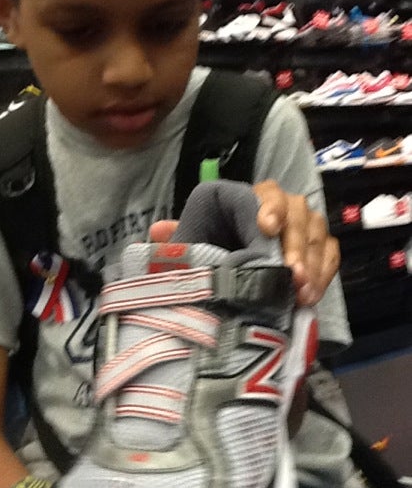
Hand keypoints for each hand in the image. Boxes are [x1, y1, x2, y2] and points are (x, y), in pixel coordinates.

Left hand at [150, 180, 339, 306]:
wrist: (230, 271)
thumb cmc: (210, 250)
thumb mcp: (193, 244)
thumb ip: (179, 238)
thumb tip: (158, 232)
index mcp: (248, 198)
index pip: (265, 193)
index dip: (268, 208)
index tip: (266, 228)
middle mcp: (279, 206)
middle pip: (297, 212)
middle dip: (295, 242)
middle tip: (291, 271)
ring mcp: (302, 225)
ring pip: (316, 232)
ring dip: (311, 262)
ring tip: (301, 290)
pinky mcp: (318, 248)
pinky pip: (330, 253)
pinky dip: (324, 272)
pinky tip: (311, 294)